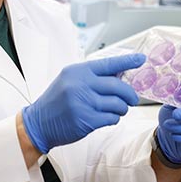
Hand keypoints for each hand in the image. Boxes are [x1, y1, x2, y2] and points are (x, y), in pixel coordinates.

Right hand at [22, 54, 144, 153]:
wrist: (39, 122)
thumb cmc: (56, 100)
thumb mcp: (70, 79)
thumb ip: (92, 76)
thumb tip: (119, 74)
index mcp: (79, 71)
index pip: (109, 63)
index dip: (128, 61)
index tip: (141, 59)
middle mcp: (81, 85)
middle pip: (117, 86)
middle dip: (129, 94)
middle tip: (133, 98)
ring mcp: (84, 103)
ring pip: (117, 104)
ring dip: (122, 108)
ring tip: (118, 109)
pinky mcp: (86, 120)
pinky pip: (111, 118)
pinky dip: (114, 118)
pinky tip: (108, 117)